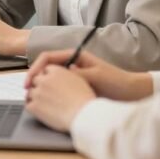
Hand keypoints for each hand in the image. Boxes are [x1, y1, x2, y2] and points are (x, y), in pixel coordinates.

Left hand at [24, 65, 95, 131]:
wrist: (82, 116)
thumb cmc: (85, 101)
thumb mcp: (80, 80)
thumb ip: (69, 74)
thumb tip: (68, 69)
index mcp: (56, 71)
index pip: (45, 70)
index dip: (47, 77)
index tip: (49, 83)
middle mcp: (44, 80)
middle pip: (36, 80)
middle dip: (39, 86)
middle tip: (45, 95)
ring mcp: (38, 92)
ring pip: (30, 92)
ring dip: (35, 97)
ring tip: (44, 104)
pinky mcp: (34, 106)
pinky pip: (28, 105)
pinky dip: (33, 108)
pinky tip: (40, 111)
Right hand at [25, 49, 152, 101]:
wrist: (132, 93)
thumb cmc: (116, 82)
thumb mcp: (96, 76)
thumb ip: (77, 74)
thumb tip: (57, 74)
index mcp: (75, 56)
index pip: (47, 58)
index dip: (35, 68)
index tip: (29, 81)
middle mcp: (72, 63)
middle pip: (46, 67)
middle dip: (34, 78)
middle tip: (26, 91)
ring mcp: (74, 75)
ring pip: (50, 78)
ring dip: (41, 86)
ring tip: (33, 98)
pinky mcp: (76, 86)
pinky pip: (58, 87)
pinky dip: (50, 93)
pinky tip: (47, 103)